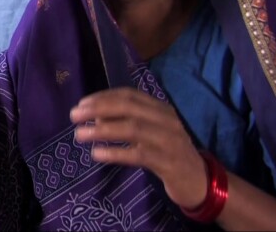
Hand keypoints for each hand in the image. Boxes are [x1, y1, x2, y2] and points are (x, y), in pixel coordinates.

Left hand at [70, 87, 206, 208]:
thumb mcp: (150, 133)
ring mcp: (169, 140)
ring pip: (133, 128)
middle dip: (98, 108)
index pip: (129, 95)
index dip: (103, 97)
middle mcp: (166, 120)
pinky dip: (115, 152)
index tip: (81, 104)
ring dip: (102, 130)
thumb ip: (126, 122)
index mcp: (161, 109)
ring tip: (79, 135)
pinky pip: (139, 155)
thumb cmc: (169, 153)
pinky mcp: (169, 162)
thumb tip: (94, 118)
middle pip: (129, 107)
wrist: (200, 181)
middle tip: (74, 116)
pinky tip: (96, 153)